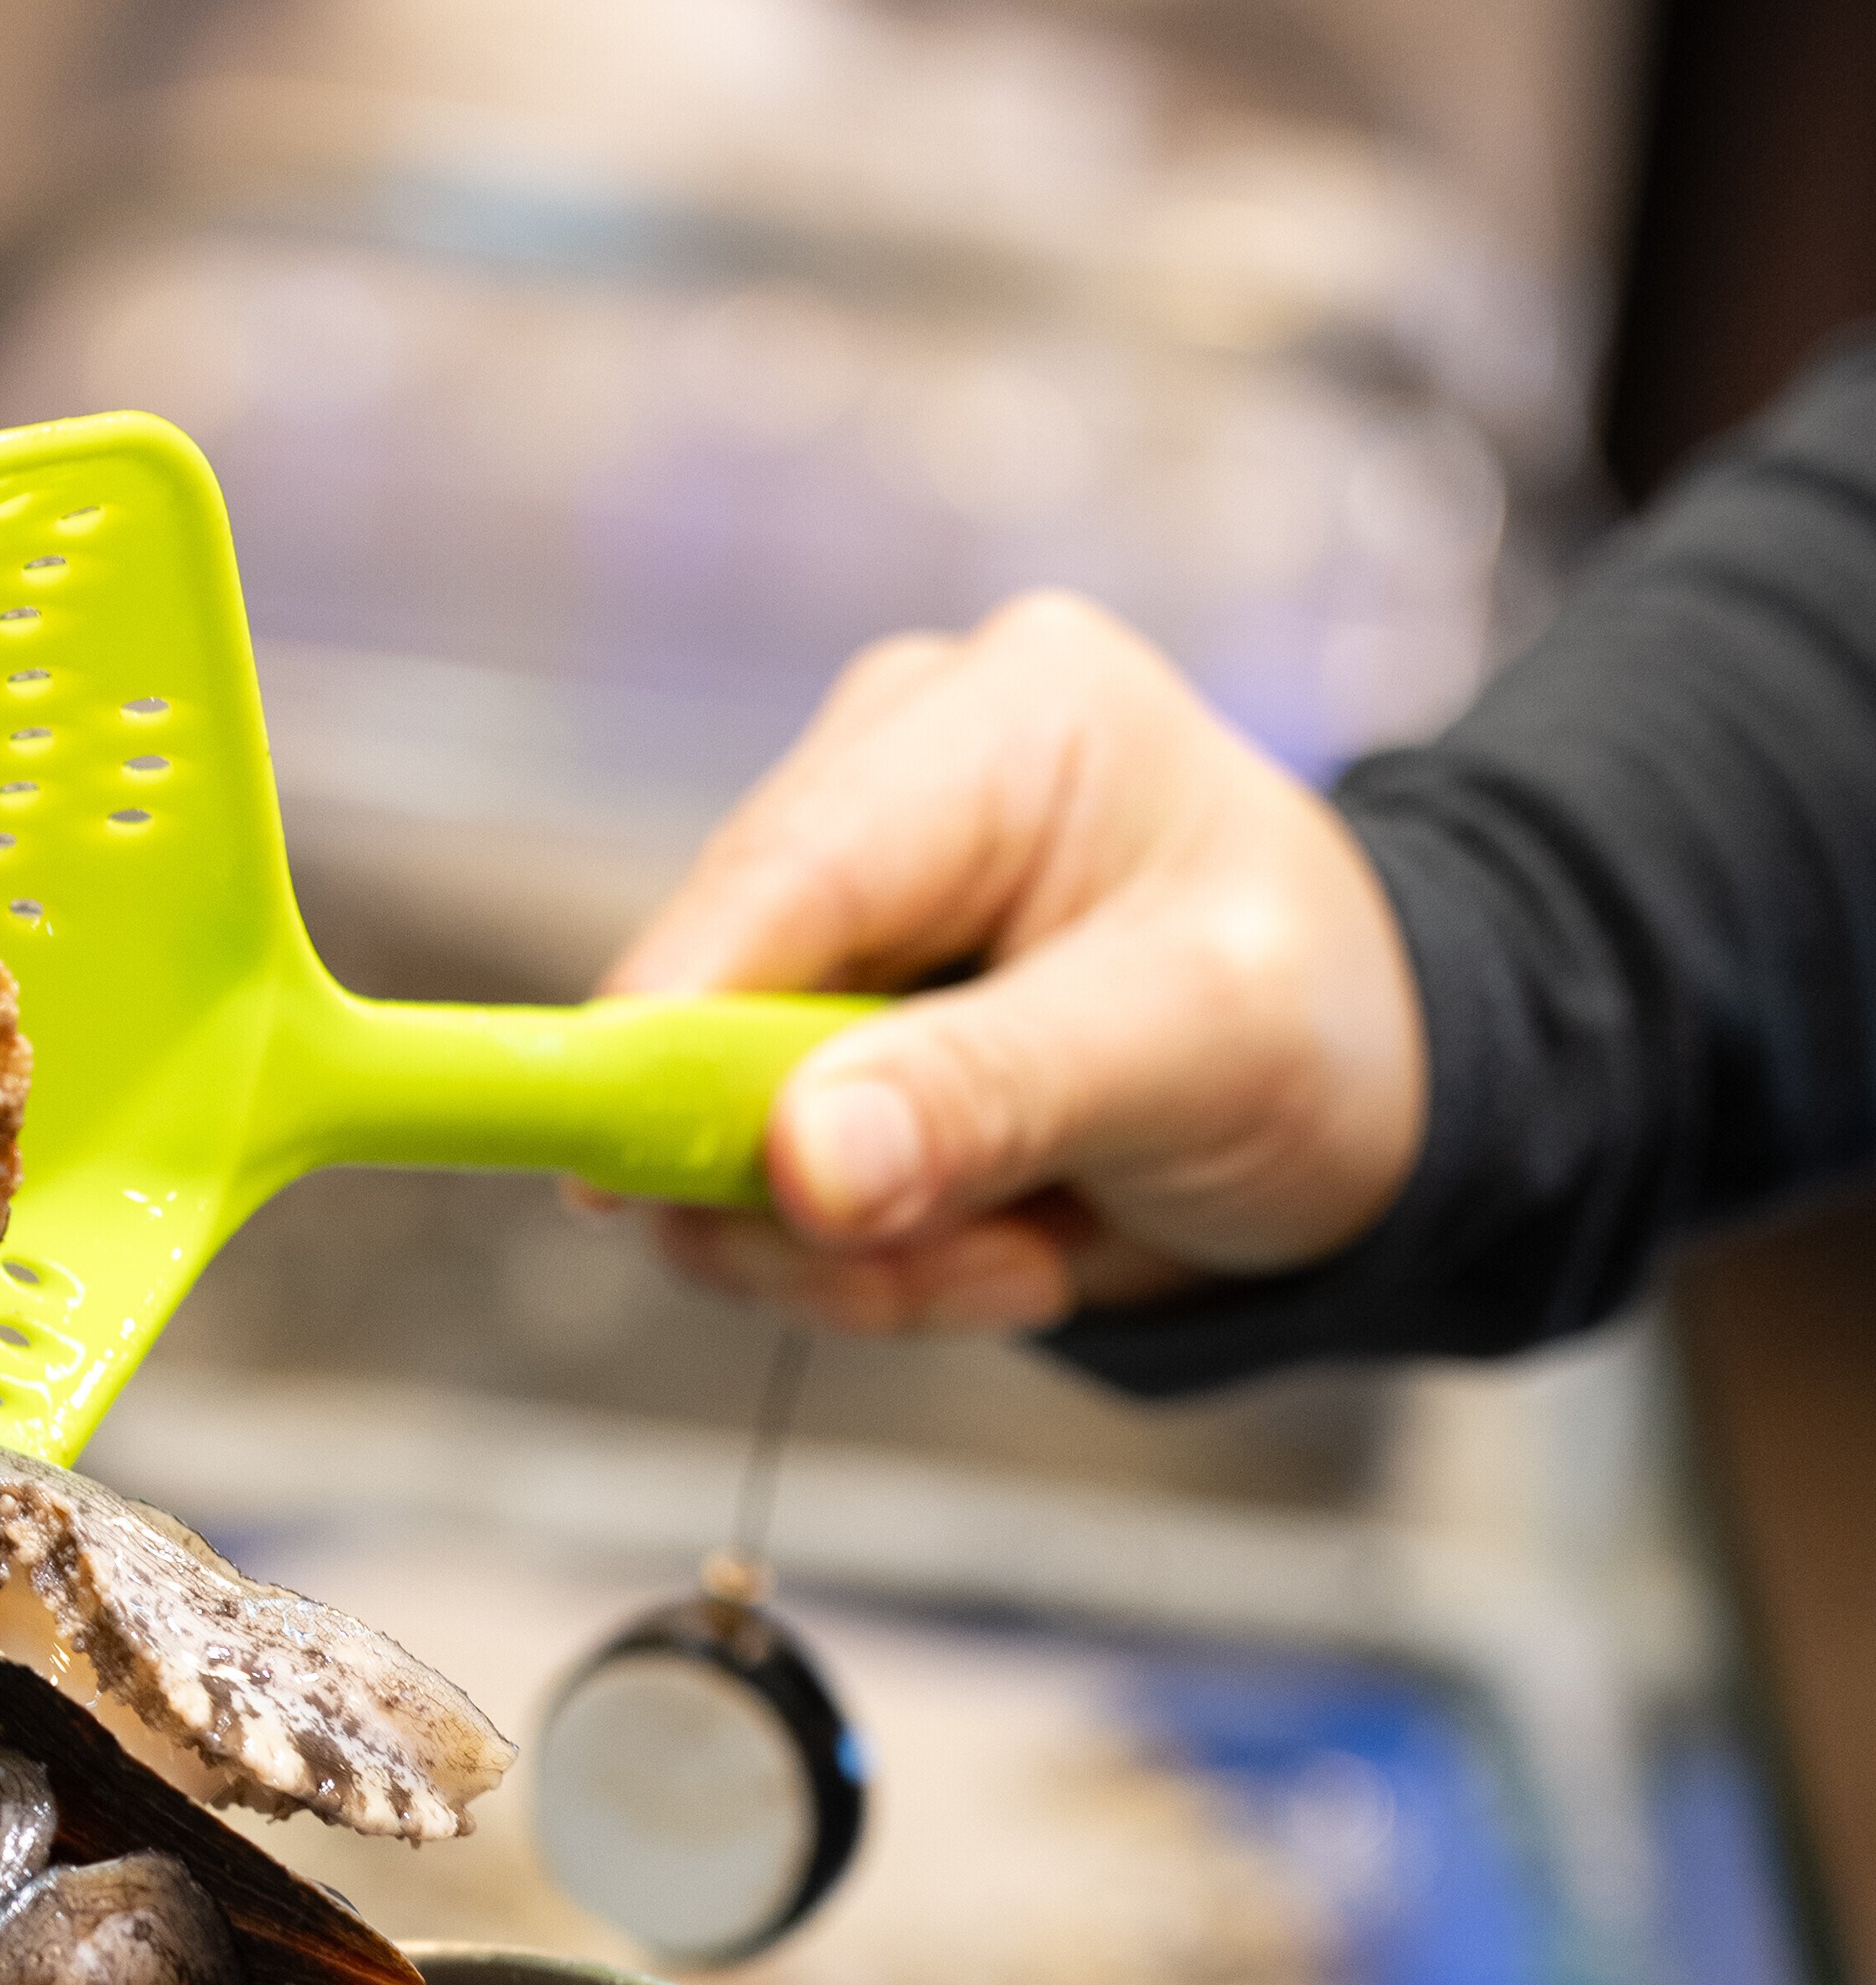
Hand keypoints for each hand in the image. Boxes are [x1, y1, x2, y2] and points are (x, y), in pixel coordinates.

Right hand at [598, 596, 1427, 1336]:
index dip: (669, 1032)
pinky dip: (880, 1260)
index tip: (608, 1179)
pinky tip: (1004, 1235)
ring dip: (864, 1251)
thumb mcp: (1196, 1053)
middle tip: (979, 1264)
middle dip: (824, 1190)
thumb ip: (991, 1098)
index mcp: (1003, 720)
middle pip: (715, 1016)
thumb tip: (800, 1164)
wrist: (1376, 1093)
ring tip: (1029, 1245)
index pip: (776, 877)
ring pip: (730, 1134)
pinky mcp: (827, 1029)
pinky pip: (774, 1189)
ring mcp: (849, 916)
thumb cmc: (1323, 1026)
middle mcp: (893, 785)